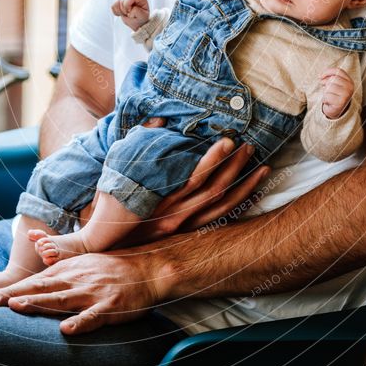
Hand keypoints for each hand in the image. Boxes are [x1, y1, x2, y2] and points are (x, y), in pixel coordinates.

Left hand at [0, 250, 160, 335]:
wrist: (145, 268)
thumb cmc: (109, 270)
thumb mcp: (80, 265)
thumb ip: (57, 272)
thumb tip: (32, 279)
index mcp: (66, 272)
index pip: (32, 282)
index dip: (9, 291)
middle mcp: (75, 280)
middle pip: (39, 288)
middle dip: (12, 296)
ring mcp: (91, 292)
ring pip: (61, 299)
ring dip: (37, 302)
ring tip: (16, 307)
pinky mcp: (110, 306)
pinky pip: (93, 316)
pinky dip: (80, 322)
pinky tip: (66, 330)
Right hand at [111, 0, 149, 30]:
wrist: (137, 21)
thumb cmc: (141, 18)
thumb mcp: (142, 17)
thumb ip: (137, 12)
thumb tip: (131, 8)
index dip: (127, 5)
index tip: (129, 12)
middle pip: (122, 0)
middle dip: (123, 10)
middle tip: (128, 14)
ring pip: (116, 2)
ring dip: (119, 11)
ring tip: (125, 14)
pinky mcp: (119, 2)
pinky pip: (113, 6)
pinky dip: (116, 12)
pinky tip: (121, 14)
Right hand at [117, 133, 270, 243]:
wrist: (101, 245)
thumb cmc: (107, 205)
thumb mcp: (116, 171)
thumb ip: (138, 145)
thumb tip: (159, 120)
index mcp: (161, 200)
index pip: (194, 179)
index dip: (214, 160)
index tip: (228, 140)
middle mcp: (177, 216)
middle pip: (215, 191)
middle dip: (235, 167)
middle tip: (250, 146)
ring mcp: (183, 227)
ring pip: (223, 207)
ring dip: (245, 187)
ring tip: (264, 168)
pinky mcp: (186, 233)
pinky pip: (220, 220)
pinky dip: (238, 205)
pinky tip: (253, 194)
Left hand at [320, 67, 354, 118]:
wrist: (336, 110)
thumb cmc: (334, 95)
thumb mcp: (333, 84)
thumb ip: (329, 78)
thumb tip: (320, 77)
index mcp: (349, 80)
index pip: (338, 71)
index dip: (327, 72)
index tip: (320, 76)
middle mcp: (350, 87)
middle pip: (332, 79)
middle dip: (325, 84)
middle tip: (325, 89)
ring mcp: (346, 95)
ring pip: (329, 87)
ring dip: (325, 92)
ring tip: (329, 96)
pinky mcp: (341, 102)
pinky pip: (327, 96)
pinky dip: (324, 99)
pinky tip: (328, 102)